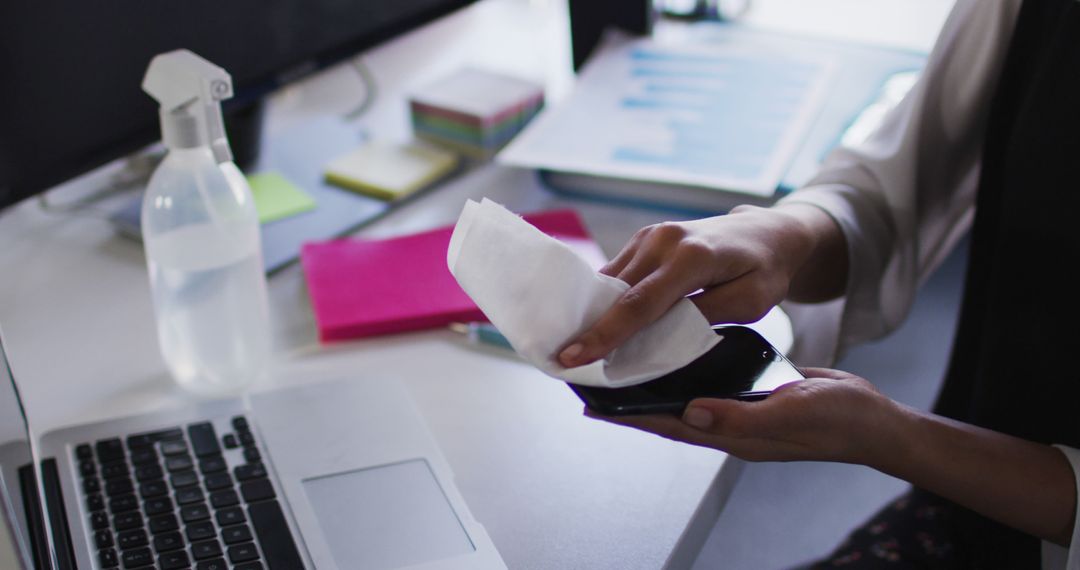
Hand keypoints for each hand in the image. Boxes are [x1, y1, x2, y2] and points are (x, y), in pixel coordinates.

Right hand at [558, 204, 822, 367]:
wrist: (768, 232)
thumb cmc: (765, 270)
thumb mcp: (751, 302)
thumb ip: (705, 316)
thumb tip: (660, 337)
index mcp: (692, 257)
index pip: (640, 304)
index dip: (605, 334)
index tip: (573, 357)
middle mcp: (664, 240)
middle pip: (616, 293)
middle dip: (588, 328)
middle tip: (560, 361)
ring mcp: (651, 235)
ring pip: (610, 282)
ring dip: (593, 314)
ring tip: (574, 347)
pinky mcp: (645, 238)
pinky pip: (618, 273)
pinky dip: (606, 299)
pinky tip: (597, 323)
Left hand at [587, 368, 902, 464]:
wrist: (873, 418)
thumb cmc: (837, 422)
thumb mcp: (790, 414)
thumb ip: (741, 416)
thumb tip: (692, 413)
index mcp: (730, 436)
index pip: (664, 425)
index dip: (626, 414)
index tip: (589, 401)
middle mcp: (726, 424)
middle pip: (664, 411)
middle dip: (628, 397)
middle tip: (593, 373)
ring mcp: (737, 409)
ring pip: (683, 394)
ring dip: (654, 380)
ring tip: (623, 357)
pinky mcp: (750, 391)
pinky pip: (707, 380)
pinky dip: (685, 367)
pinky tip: (674, 347)